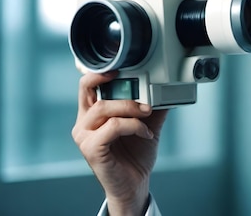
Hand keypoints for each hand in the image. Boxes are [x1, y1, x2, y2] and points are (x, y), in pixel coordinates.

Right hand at [72, 72, 167, 214]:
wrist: (135, 184)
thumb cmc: (135, 154)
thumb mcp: (146, 123)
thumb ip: (152, 106)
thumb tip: (166, 89)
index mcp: (92, 113)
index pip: (87, 84)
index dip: (99, 72)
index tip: (120, 66)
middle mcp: (84, 122)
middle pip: (89, 89)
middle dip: (119, 87)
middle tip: (144, 94)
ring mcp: (84, 136)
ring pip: (103, 108)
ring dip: (130, 108)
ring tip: (147, 113)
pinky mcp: (91, 149)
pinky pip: (112, 127)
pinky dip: (133, 126)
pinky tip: (145, 133)